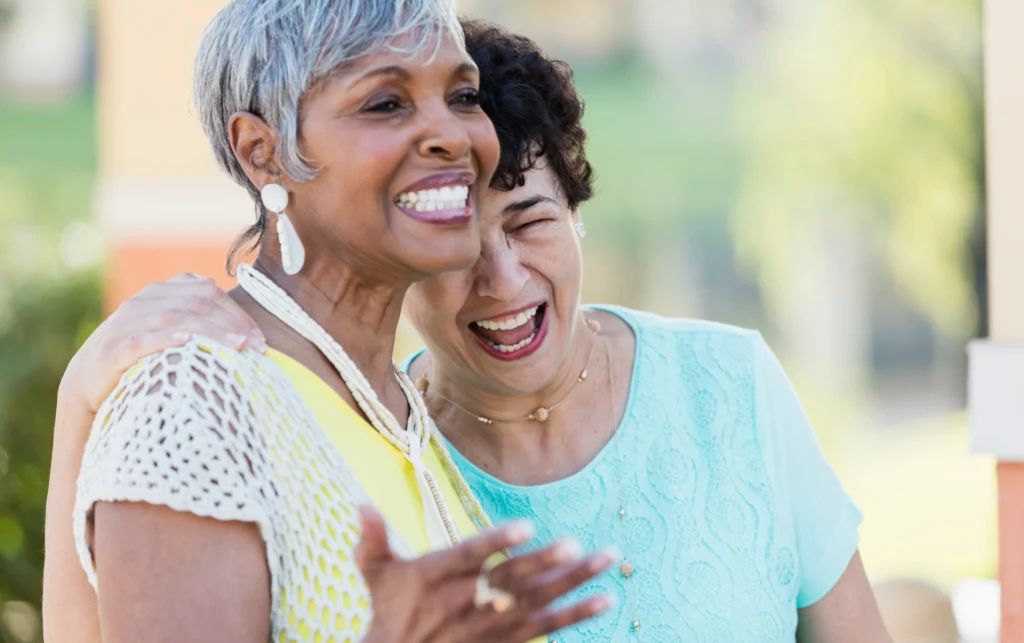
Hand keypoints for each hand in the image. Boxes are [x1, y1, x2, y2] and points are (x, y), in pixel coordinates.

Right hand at [58, 273, 265, 416]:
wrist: (87, 380)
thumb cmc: (140, 357)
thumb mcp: (170, 331)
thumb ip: (199, 320)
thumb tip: (244, 329)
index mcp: (162, 291)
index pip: (208, 292)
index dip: (238, 313)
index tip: (261, 340)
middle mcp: (145, 300)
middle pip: (197, 302)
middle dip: (232, 324)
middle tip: (256, 348)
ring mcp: (128, 322)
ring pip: (176, 317)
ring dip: (211, 331)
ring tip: (237, 346)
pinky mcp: (113, 349)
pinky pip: (143, 340)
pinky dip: (166, 339)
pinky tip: (188, 342)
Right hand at [355, 507, 614, 642]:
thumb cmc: (390, 612)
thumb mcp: (376, 574)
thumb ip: (373, 538)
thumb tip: (359, 501)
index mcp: (437, 577)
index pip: (470, 556)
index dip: (497, 542)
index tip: (525, 527)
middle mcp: (467, 601)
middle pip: (512, 581)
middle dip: (546, 564)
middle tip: (578, 545)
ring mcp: (490, 625)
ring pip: (538, 602)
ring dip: (575, 583)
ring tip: (607, 561)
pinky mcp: (506, 642)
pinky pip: (547, 628)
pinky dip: (576, 615)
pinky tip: (605, 600)